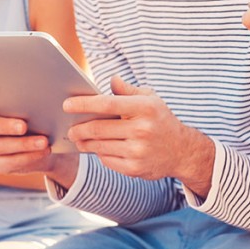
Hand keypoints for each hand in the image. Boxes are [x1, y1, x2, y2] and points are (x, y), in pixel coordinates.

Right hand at [0, 100, 60, 177]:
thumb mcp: (28, 112)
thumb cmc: (33, 121)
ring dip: (23, 144)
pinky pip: (8, 162)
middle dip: (6, 126)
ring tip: (43, 142)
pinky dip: (28, 157)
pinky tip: (42, 152)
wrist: (40, 146)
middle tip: (24, 126)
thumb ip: (22, 107)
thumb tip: (33, 101)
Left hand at [64, 77, 214, 195]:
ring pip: (99, 146)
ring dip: (85, 143)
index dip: (84, 104)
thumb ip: (128, 91)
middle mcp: (142, 130)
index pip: (107, 104)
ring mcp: (138, 151)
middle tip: (70, 129)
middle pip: (98, 128)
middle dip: (79, 129)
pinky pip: (107, 160)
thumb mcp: (151, 100)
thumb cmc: (161, 121)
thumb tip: (112, 80)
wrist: (182, 151)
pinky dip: (100, 154)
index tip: (66, 104)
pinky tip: (98, 150)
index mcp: (146, 108)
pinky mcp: (135, 168)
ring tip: (79, 139)